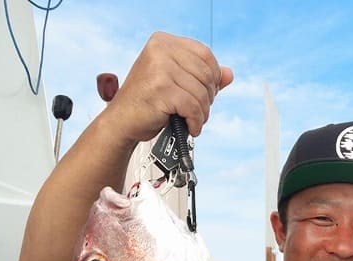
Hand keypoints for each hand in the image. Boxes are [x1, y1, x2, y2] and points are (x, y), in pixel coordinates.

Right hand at [101, 32, 233, 145]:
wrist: (122, 122)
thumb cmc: (148, 103)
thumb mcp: (176, 83)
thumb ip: (201, 76)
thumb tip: (229, 74)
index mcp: (164, 42)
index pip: (206, 55)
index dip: (213, 78)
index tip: (205, 93)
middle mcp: (161, 50)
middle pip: (207, 75)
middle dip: (208, 98)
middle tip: (197, 110)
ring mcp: (160, 68)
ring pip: (202, 93)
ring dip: (202, 113)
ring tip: (191, 120)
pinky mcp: (162, 89)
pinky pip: (193, 107)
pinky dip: (195, 122)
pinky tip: (190, 127)